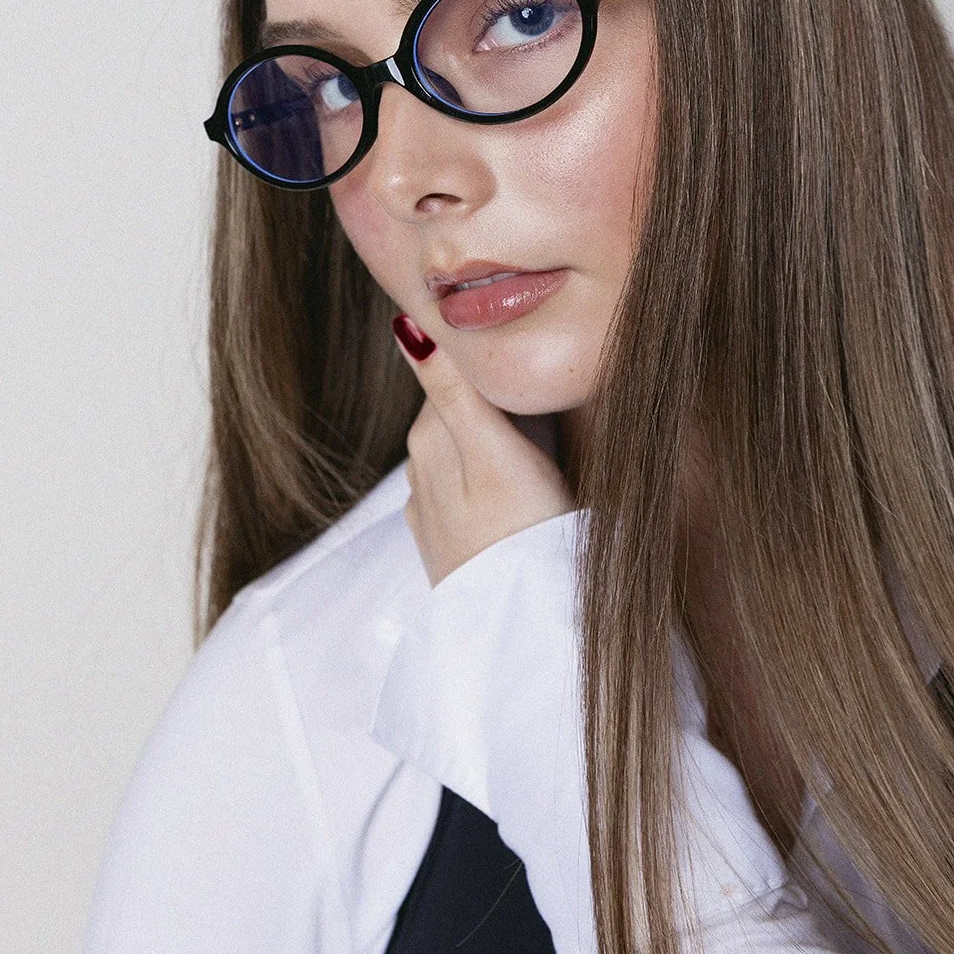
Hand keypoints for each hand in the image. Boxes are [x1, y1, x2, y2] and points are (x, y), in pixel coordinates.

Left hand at [392, 313, 574, 586]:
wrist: (520, 629)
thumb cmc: (521, 533)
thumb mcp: (492, 449)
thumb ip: (451, 388)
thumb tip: (405, 325)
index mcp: (427, 435)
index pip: (455, 372)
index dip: (494, 363)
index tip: (531, 356)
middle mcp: (419, 467)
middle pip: (460, 408)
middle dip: (495, 400)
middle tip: (548, 401)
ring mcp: (432, 507)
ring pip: (466, 447)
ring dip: (495, 438)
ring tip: (544, 445)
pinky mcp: (451, 539)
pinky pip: (471, 486)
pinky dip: (493, 475)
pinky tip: (523, 486)